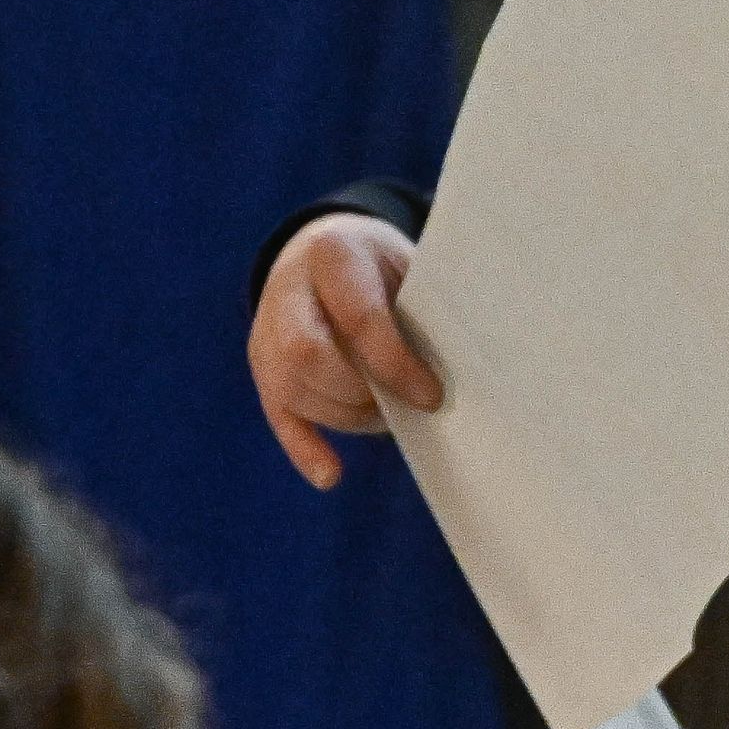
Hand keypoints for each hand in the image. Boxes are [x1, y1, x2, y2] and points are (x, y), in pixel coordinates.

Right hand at [250, 217, 441, 493]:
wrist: (323, 252)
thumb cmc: (383, 268)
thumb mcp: (408, 266)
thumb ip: (424, 310)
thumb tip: (465, 367)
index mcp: (333, 253)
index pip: (357, 317)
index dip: (395, 364)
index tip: (432, 395)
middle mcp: (287, 292)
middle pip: (308, 355)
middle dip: (360, 390)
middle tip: (403, 402)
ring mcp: (266, 333)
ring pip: (294, 389)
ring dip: (346, 416)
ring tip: (385, 412)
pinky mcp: (263, 370)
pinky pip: (278, 416)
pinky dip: (305, 450)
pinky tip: (331, 476)